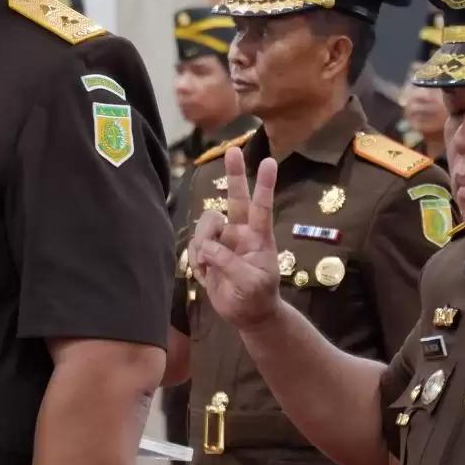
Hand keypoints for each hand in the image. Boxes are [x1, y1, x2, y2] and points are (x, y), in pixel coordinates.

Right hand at [187, 146, 281, 330]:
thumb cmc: (257, 297)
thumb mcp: (250, 283)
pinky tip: (206, 275)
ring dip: (202, 242)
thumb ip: (229, 263)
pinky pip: (194, 246)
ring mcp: (223, 240)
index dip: (264, 185)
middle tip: (233, 149)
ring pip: (206, 224)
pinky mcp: (208, 251)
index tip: (269, 162)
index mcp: (259, 238)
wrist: (247, 314)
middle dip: (234, 174)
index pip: (262, 207)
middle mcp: (241, 233)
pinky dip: (196, 259)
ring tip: (208, 265)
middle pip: (236, 198)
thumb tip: (207, 247)